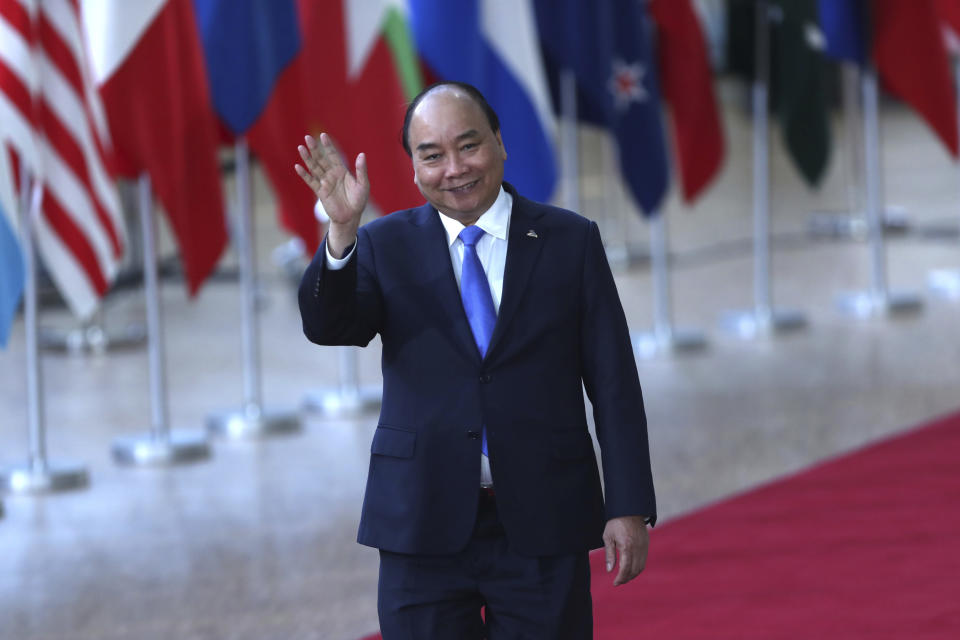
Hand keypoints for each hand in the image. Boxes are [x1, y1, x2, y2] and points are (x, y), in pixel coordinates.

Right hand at [295, 133, 368, 255]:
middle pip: (321, 159)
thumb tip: (362, 154)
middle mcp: (331, 174)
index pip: (333, 155)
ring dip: (307, 158)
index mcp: (342, 171)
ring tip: (300, 148)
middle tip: (307, 137)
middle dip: (314, 148)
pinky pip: (311, 181)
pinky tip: (298, 167)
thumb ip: (361, 170)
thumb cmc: (358, 200)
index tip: (323, 136)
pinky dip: (304, 174)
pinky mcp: (320, 192)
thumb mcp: (363, 184)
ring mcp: (325, 182)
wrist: (351, 217)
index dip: (328, 146)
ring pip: (314, 168)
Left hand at [603, 516, 648, 585]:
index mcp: (627, 547)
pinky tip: (630, 568)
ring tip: (624, 576)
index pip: (625, 569)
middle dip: (626, 578)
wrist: (629, 509)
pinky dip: (638, 567)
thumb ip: (609, 555)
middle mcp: (637, 548)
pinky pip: (643, 560)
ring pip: (640, 567)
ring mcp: (643, 547)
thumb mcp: (608, 537)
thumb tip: (609, 570)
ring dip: (632, 574)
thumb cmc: (615, 523)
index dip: (620, 578)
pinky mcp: (646, 544)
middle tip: (618, 581)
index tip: (615, 583)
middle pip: (634, 571)